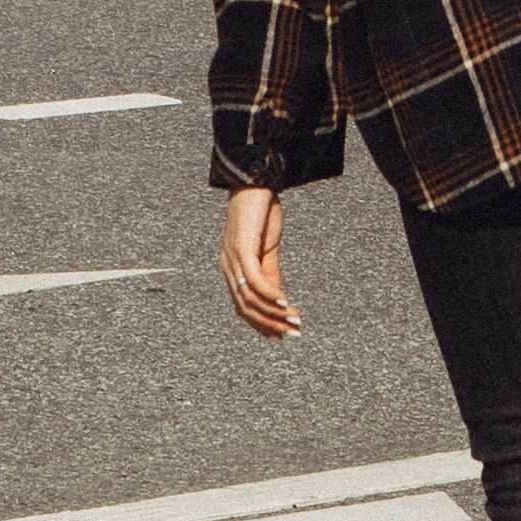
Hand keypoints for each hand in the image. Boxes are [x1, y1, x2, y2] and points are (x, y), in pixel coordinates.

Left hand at [220, 184, 300, 335]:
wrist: (254, 183)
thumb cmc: (260, 212)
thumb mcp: (267, 249)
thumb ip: (270, 273)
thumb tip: (279, 301)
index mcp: (232, 268)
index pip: (243, 306)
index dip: (261, 324)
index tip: (281, 337)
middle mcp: (227, 267)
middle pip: (245, 308)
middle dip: (269, 325)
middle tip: (292, 334)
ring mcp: (232, 258)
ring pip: (249, 298)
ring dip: (273, 313)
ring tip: (293, 320)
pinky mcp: (241, 248)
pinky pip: (254, 279)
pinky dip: (270, 294)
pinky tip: (284, 302)